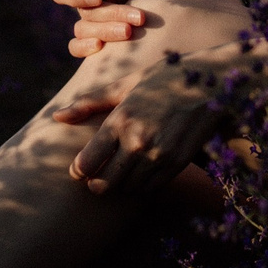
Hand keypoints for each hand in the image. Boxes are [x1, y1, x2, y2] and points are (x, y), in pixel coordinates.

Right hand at [50, 0, 167, 56]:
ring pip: (83, 30)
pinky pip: (77, 48)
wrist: (182, 16)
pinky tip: (101, 48)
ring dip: (106, 30)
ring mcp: (93, 28)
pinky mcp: (98, 48)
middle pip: (83, 11)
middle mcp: (89, 7)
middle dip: (110, 14)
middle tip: (138, 17)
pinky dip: (85, 48)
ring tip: (131, 32)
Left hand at [51, 48, 232, 196]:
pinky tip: (141, 172)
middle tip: (94, 179)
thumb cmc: (163, 77)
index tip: (78, 170)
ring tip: (119, 174)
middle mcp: (138, 141)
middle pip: (105, 183)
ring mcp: (159, 155)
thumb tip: (56, 116)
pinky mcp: (177, 163)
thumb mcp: (125, 84)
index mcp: (121, 119)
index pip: (87, 162)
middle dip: (96, 184)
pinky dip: (142, 186)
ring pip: (128, 189)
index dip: (78, 171)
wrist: (211, 82)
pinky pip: (151, 188)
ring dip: (120, 186)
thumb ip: (89, 102)